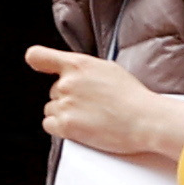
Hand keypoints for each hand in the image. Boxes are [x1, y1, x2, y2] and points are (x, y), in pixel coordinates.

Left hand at [25, 47, 183, 161]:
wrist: (145, 120)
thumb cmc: (132, 97)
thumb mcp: (107, 69)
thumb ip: (84, 69)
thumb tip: (73, 72)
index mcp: (78, 64)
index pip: (39, 56)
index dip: (38, 61)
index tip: (39, 65)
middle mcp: (67, 83)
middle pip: (53, 91)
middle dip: (67, 98)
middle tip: (91, 105)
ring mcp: (65, 104)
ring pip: (51, 109)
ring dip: (65, 114)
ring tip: (90, 117)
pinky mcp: (66, 126)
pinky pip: (49, 125)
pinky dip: (61, 128)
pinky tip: (81, 127)